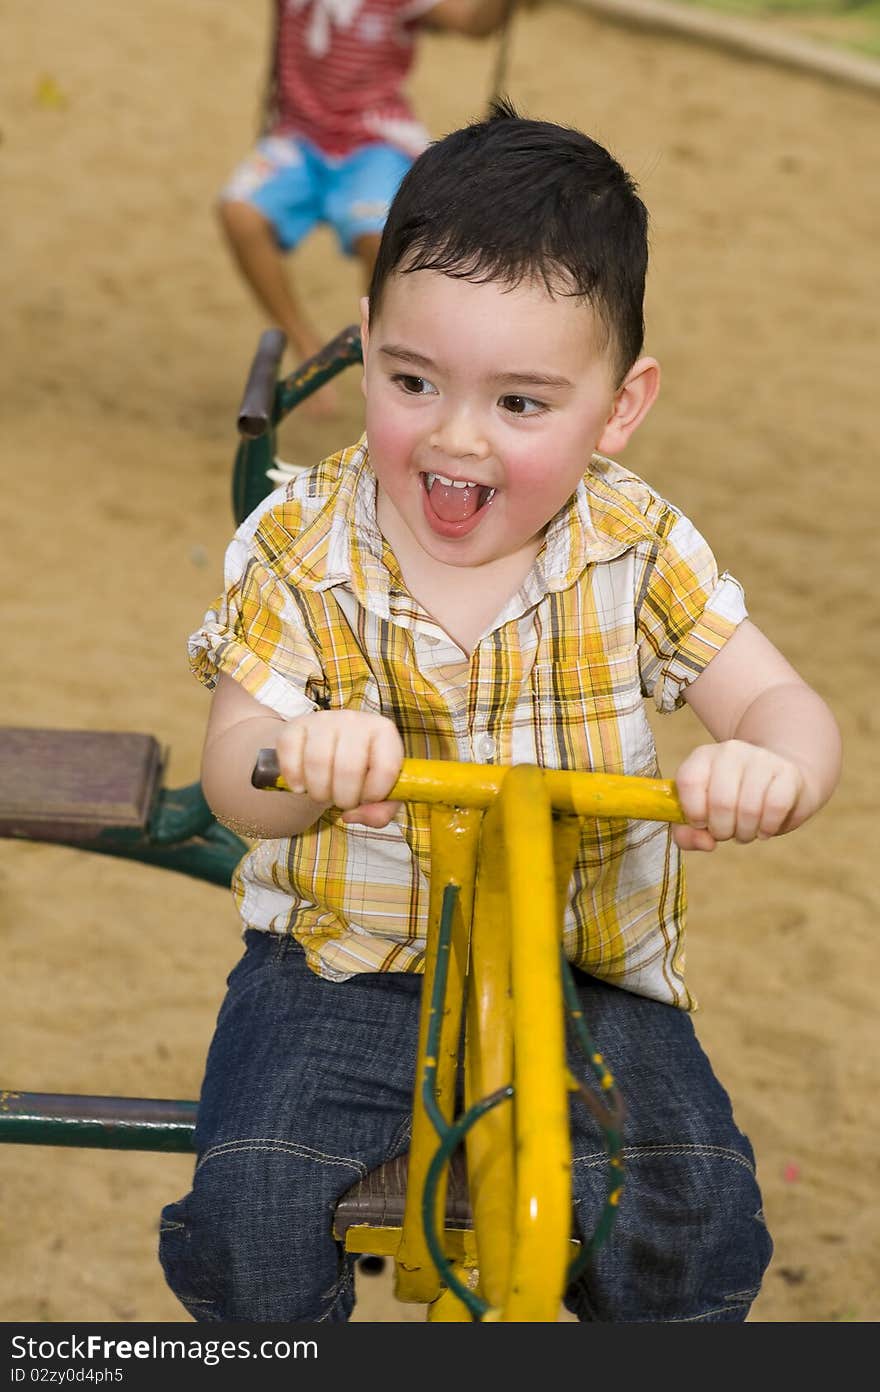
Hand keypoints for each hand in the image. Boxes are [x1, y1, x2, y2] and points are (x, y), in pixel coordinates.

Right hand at [275, 710, 403, 827]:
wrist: (328, 752)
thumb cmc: (360, 773)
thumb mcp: (380, 793)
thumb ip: (380, 811)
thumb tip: (354, 815)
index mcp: (384, 732)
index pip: (386, 768)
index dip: (374, 795)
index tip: (366, 799)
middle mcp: (355, 720)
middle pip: (348, 768)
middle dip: (343, 798)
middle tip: (341, 802)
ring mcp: (323, 720)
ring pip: (317, 762)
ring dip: (318, 792)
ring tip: (322, 794)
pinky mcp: (296, 726)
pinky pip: (290, 755)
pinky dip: (293, 779)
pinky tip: (300, 786)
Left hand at [672, 739, 804, 851]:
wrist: (777, 780)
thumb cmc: (732, 801)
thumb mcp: (703, 813)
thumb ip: (688, 833)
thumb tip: (706, 843)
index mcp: (702, 757)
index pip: (688, 781)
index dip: (693, 812)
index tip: (702, 823)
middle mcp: (730, 751)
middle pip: (721, 802)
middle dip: (723, 830)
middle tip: (728, 832)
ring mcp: (761, 758)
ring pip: (749, 809)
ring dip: (746, 832)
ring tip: (746, 831)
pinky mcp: (788, 772)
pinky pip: (776, 807)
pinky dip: (769, 827)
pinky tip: (765, 829)